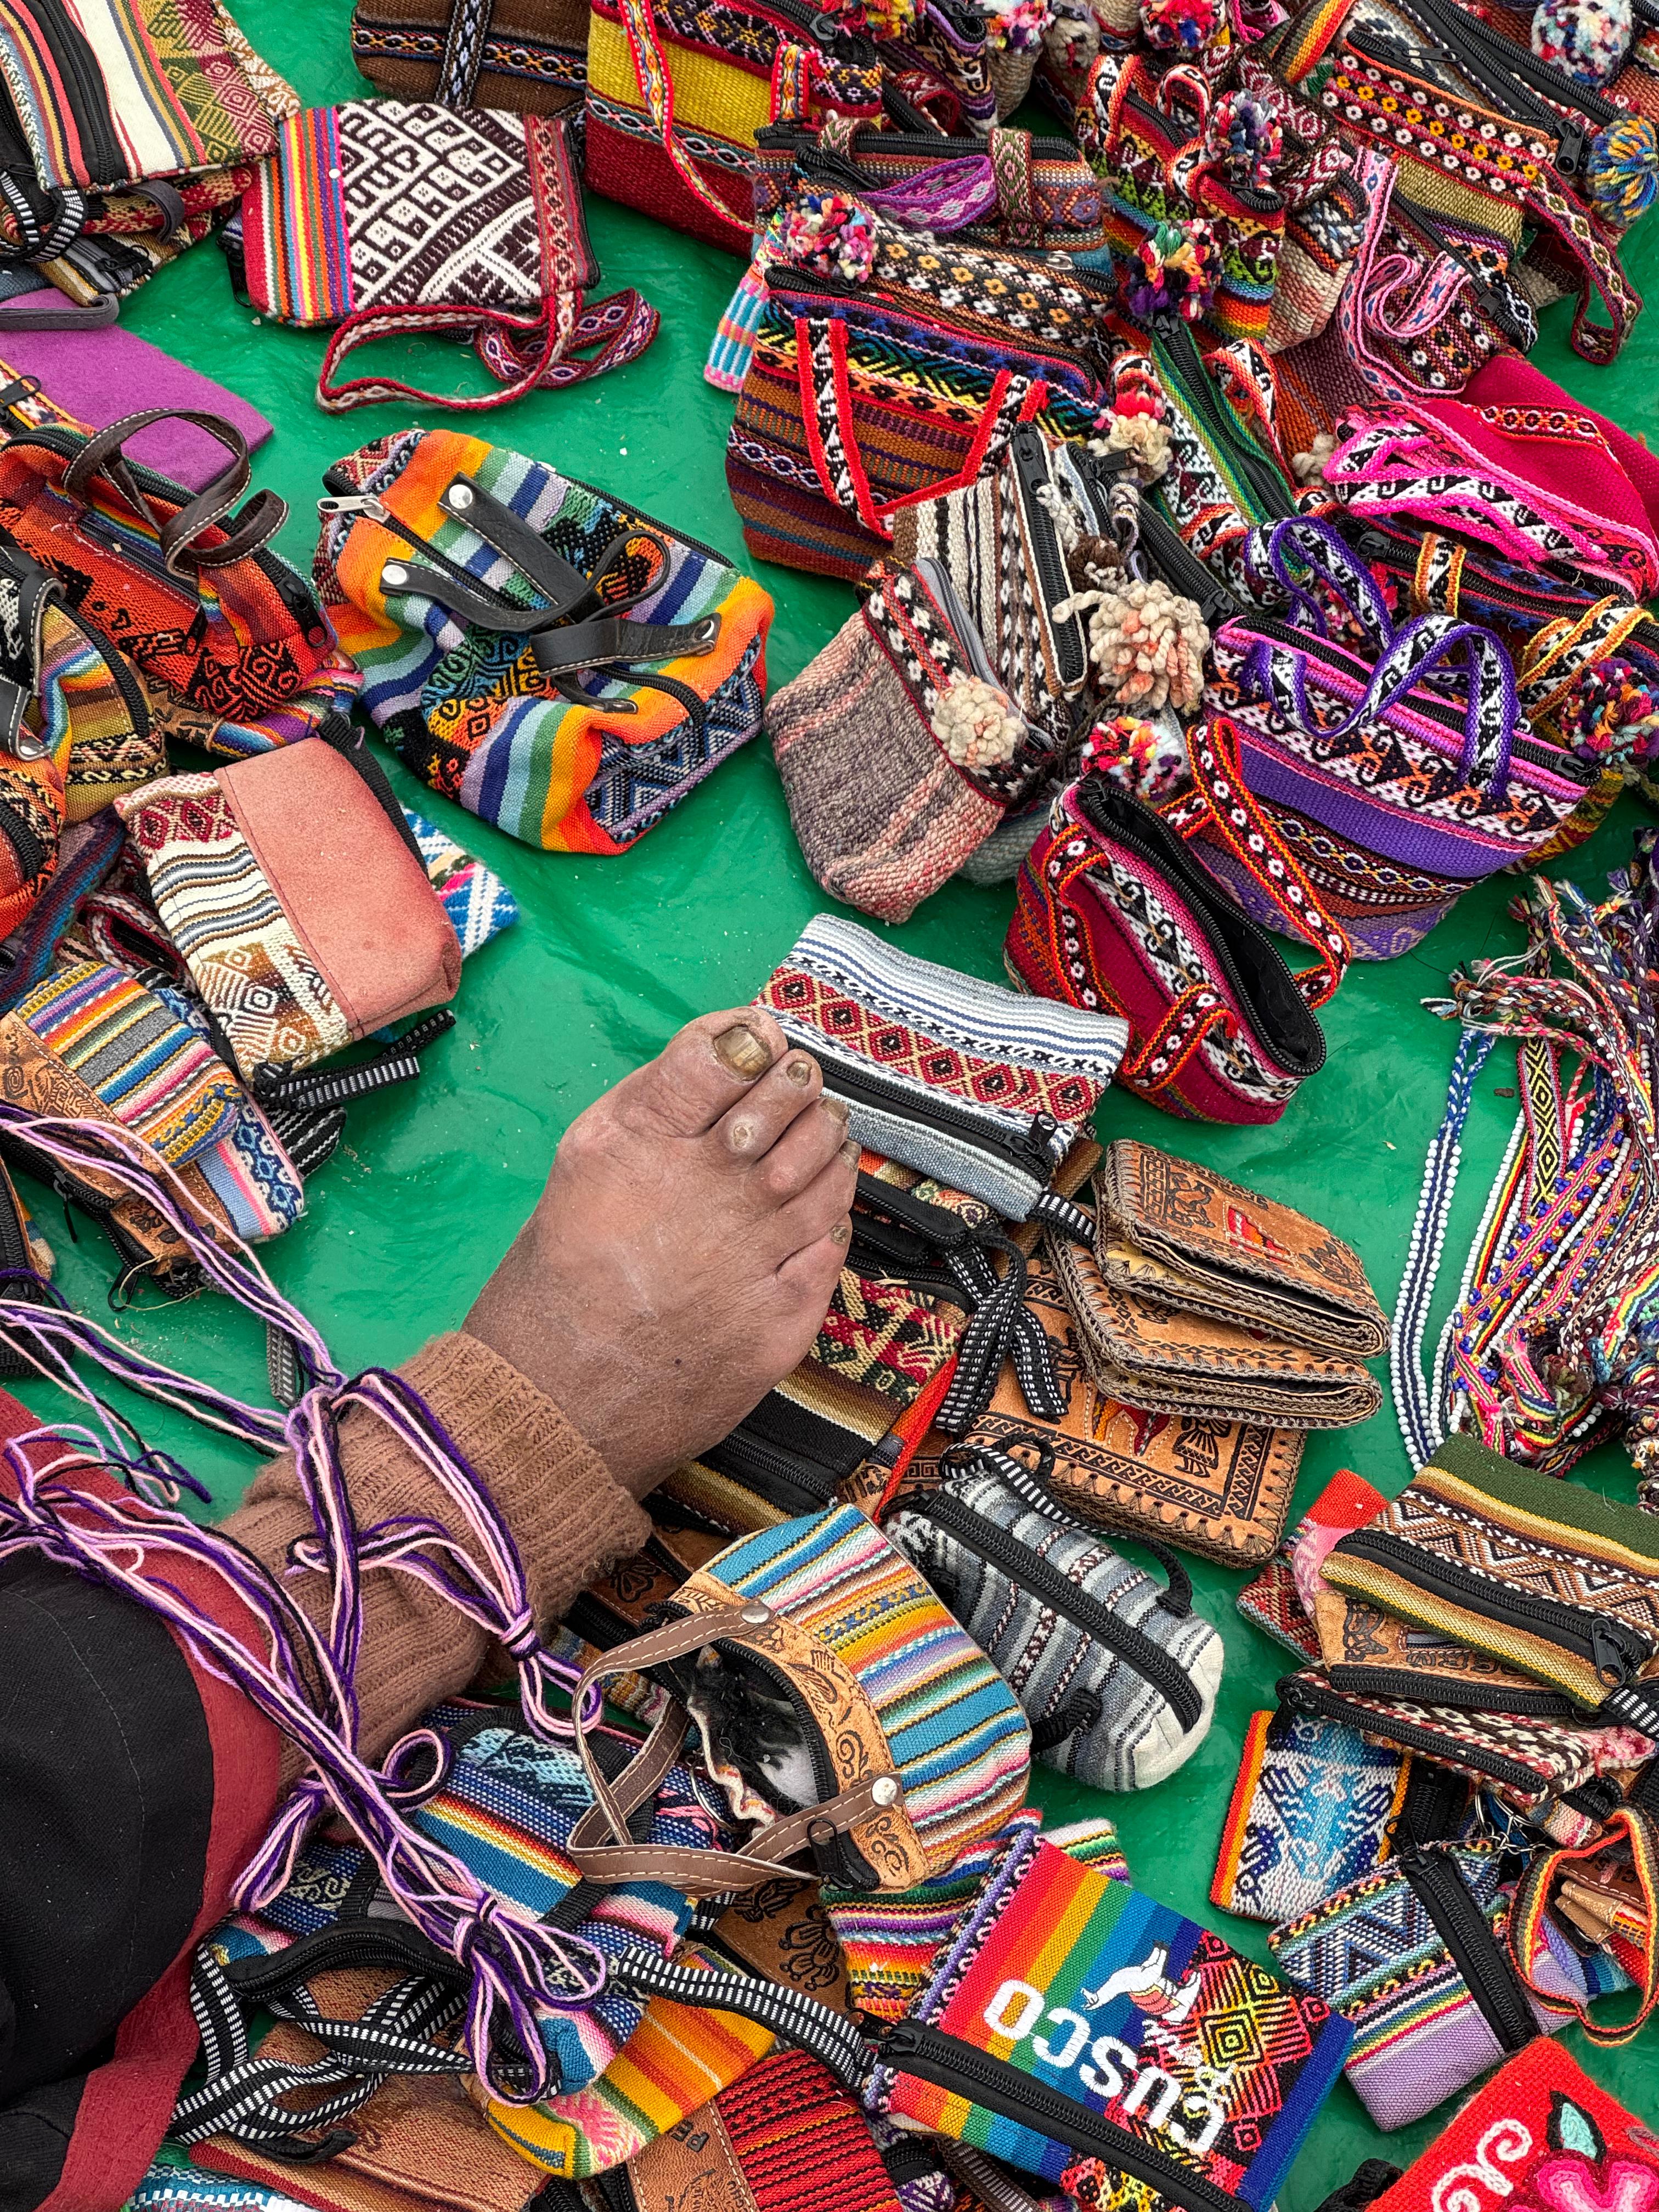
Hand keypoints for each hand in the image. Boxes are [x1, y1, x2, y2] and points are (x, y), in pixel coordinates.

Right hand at [464, 1009, 857, 1496]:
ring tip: (810, 1141)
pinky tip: (809, 1211)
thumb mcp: (584, 1161)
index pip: (725, 1053)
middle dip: (800, 1084)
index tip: (759, 1044)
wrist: (558, 1403)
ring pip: (827, 1166)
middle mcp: (701, 1190)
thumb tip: (730, 1041)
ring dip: (827, 1142)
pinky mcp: (782, 1316)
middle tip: (795, 1088)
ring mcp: (750, 1255)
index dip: (754, 1039)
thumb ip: (656, 1097)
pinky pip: (834, 1240)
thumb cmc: (562, 1279)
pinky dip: (830, 1214)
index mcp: (638, 1144)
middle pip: (790, 1099)